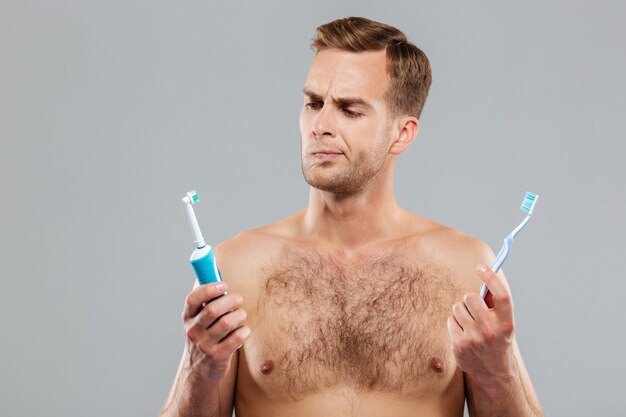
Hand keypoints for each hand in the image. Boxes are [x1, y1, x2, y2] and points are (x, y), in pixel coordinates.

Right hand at [182, 282, 250, 381]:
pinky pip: (237, 338)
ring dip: (239, 314)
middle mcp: (193, 331)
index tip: (224, 285)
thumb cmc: (204, 337)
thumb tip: (215, 271)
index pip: (193, 298)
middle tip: (239, 299)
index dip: (209, 289)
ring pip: (227, 322)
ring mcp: (204, 345)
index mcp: (188, 317)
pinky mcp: (217, 356)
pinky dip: (244, 331)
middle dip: (231, 300)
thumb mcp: (198, 320)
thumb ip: (206, 300)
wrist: (199, 371)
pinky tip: (243, 331)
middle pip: (213, 309)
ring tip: (241, 315)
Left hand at [447, 264, 515, 378]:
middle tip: (474, 307)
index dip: (491, 278)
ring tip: (469, 322)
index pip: (501, 295)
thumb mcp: (503, 323)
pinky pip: (450, 320)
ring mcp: (474, 338)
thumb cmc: (498, 340)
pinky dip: (454, 323)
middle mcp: (491, 330)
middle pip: (471, 297)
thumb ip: (495, 303)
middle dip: (470, 299)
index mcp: (507, 323)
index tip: (481, 267)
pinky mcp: (459, 344)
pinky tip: (463, 332)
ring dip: (461, 311)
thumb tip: (485, 276)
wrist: (493, 372)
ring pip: (457, 307)